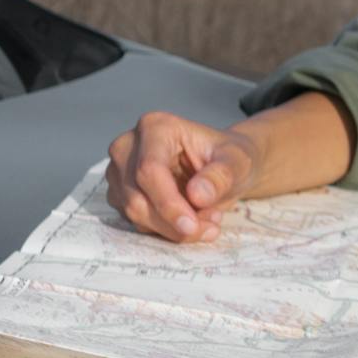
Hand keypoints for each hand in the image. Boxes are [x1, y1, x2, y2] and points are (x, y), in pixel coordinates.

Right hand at [105, 110, 257, 241]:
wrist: (223, 166)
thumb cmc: (228, 157)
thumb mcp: (237, 162)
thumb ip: (220, 176)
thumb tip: (198, 195)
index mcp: (156, 127)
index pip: (149, 170)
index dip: (168, 203)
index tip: (191, 226)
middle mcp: (129, 146)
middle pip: (137, 197)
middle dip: (173, 222)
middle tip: (211, 227)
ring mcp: (120, 172)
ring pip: (135, 213)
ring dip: (172, 229)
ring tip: (208, 220)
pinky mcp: (120, 194)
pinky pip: (138, 222)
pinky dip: (166, 230)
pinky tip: (192, 221)